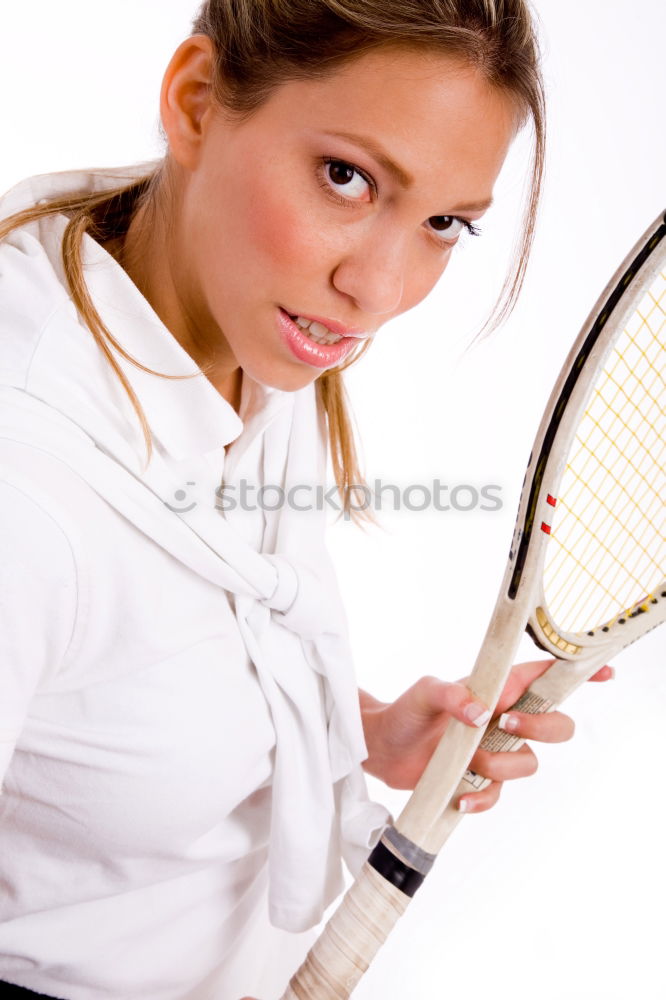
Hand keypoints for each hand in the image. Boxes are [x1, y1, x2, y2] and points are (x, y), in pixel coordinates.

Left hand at [360, 659, 612, 808]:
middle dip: (541, 729)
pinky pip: (498, 796)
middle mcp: (504, 721)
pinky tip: (460, 795)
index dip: (576, 675)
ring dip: (500, 766)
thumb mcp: (425, 692)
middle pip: (557, 726)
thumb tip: (481, 711)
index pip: (544, 678)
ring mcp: (495, 753)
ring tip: (466, 761)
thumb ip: (452, 695)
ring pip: (529, 765)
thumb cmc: (407, 709)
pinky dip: (481, 798)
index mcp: (497, 690)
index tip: (605, 673)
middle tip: (506, 724)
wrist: (383, 747)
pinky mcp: (480, 781)